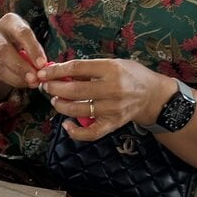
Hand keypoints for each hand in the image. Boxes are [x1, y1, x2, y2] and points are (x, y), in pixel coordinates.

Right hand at [0, 14, 47, 88]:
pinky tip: (23, 82)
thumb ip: (34, 49)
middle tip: (34, 78)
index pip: (22, 33)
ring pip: (0, 65)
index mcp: (9, 21)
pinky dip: (13, 80)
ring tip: (31, 82)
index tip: (42, 64)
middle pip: (5, 50)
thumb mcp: (27, 37)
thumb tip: (43, 68)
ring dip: (17, 77)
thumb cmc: (17, 39)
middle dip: (21, 66)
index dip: (33, 49)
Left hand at [37, 57, 175, 139]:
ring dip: (60, 106)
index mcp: (111, 69)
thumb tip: (59, 71)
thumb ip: (88, 68)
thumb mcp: (112, 63)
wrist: (153, 95)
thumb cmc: (130, 75)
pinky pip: (90, 133)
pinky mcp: (112, 123)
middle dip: (54, 89)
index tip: (43, 73)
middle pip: (74, 90)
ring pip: (77, 110)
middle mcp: (112, 88)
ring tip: (55, 100)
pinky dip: (74, 132)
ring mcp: (112, 108)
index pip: (77, 68)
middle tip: (45, 87)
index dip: (56, 71)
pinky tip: (66, 124)